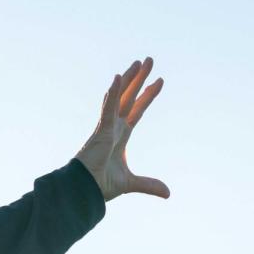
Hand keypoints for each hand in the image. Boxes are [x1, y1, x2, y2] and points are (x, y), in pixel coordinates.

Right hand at [75, 57, 167, 200]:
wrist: (86, 190)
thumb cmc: (101, 184)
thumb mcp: (130, 183)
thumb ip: (149, 184)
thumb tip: (167, 193)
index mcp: (120, 135)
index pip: (137, 110)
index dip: (147, 96)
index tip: (159, 81)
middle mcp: (113, 126)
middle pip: (129, 97)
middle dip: (140, 79)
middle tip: (149, 60)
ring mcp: (107, 126)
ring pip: (119, 97)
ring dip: (129, 79)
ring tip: (139, 63)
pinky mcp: (101, 130)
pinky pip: (108, 108)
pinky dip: (113, 93)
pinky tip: (119, 78)